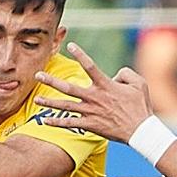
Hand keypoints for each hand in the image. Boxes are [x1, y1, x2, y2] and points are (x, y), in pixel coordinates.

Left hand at [33, 42, 152, 143]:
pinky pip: (70, 123)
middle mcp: (94, 97)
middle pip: (68, 87)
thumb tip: (115, 75)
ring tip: (36, 99)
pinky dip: (57, 123)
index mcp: (105, 85)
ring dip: (49, 103)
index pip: (90, 66)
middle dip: (51, 81)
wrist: (140, 130)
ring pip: (65, 106)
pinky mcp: (90, 125)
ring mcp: (90, 112)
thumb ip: (125, 73)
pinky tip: (45, 122)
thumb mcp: (139, 83)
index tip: (70, 45)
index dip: (80, 54)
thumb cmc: (140, 106)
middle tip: (37, 75)